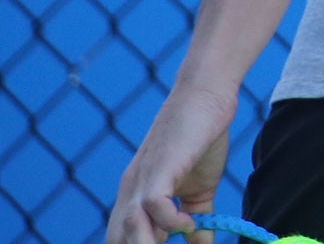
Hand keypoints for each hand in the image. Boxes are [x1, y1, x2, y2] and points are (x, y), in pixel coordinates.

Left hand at [106, 83, 235, 242]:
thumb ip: (197, 221)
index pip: (119, 240)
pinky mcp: (160, 167)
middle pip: (118, 241)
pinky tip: (188, 221)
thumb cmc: (201, 140)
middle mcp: (131, 193)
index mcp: (134, 200)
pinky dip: (171, 222)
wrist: (205, 95)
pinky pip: (153, 205)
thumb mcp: (200, 191)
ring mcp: (143, 180)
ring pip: (129, 230)